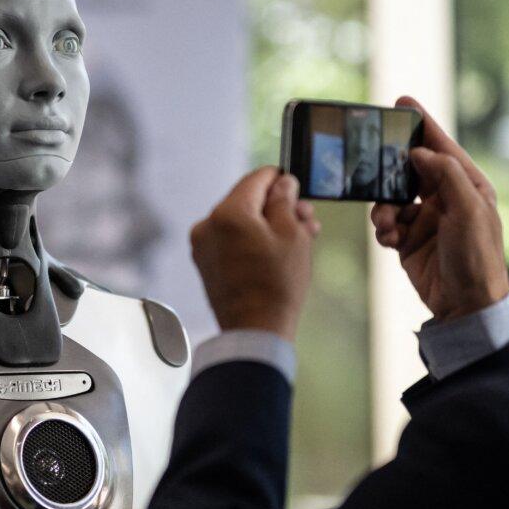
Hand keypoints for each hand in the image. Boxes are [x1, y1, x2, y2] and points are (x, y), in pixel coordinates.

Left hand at [190, 167, 319, 340]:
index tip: (298, 191)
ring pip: (241, 222)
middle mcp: (208, 224)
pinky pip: (230, 241)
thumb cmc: (277, 284)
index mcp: (228, 212)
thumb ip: (285, 201)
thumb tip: (282, 183)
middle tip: (306, 220)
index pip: (257, 178)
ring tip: (298, 241)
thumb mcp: (292, 235)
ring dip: (268, 226)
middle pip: (248, 200)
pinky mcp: (204, 263)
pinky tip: (275, 254)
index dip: (282, 181)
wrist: (255, 331)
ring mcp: (202, 245)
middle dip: (278, 208)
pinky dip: (251, 242)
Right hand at [370, 96, 508, 321]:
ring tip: (386, 223)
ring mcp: (426, 219)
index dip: (422, 124)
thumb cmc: (477, 257)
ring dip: (383, 208)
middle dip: (390, 169)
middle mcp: (446, 198)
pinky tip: (390, 240)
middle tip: (371, 162)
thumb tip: (419, 153)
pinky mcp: (408, 241)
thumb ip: (446, 175)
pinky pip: (386, 224)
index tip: (402, 101)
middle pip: (410, 169)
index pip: (441, 147)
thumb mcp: (469, 210)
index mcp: (468, 185)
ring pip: (391, 198)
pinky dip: (383, 229)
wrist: (466, 305)